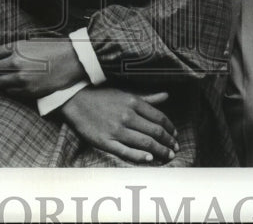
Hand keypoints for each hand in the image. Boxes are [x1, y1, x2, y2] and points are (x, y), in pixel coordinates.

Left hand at [0, 39, 85, 99]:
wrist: (72, 60)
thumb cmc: (54, 49)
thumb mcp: (32, 43)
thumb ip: (15, 50)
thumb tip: (1, 56)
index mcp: (16, 48)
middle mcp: (16, 63)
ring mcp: (21, 78)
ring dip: (1, 82)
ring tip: (7, 80)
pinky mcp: (29, 90)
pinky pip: (11, 92)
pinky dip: (11, 89)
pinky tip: (18, 85)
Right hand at [60, 87, 178, 163]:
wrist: (75, 100)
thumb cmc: (102, 96)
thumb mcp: (125, 93)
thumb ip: (147, 97)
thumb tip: (166, 95)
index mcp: (133, 102)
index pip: (159, 118)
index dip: (171, 128)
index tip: (175, 135)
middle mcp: (127, 116)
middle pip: (155, 132)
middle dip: (169, 142)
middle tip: (176, 148)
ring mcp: (116, 130)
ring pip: (145, 143)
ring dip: (160, 151)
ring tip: (168, 156)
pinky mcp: (105, 141)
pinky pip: (126, 151)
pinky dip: (140, 156)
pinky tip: (150, 159)